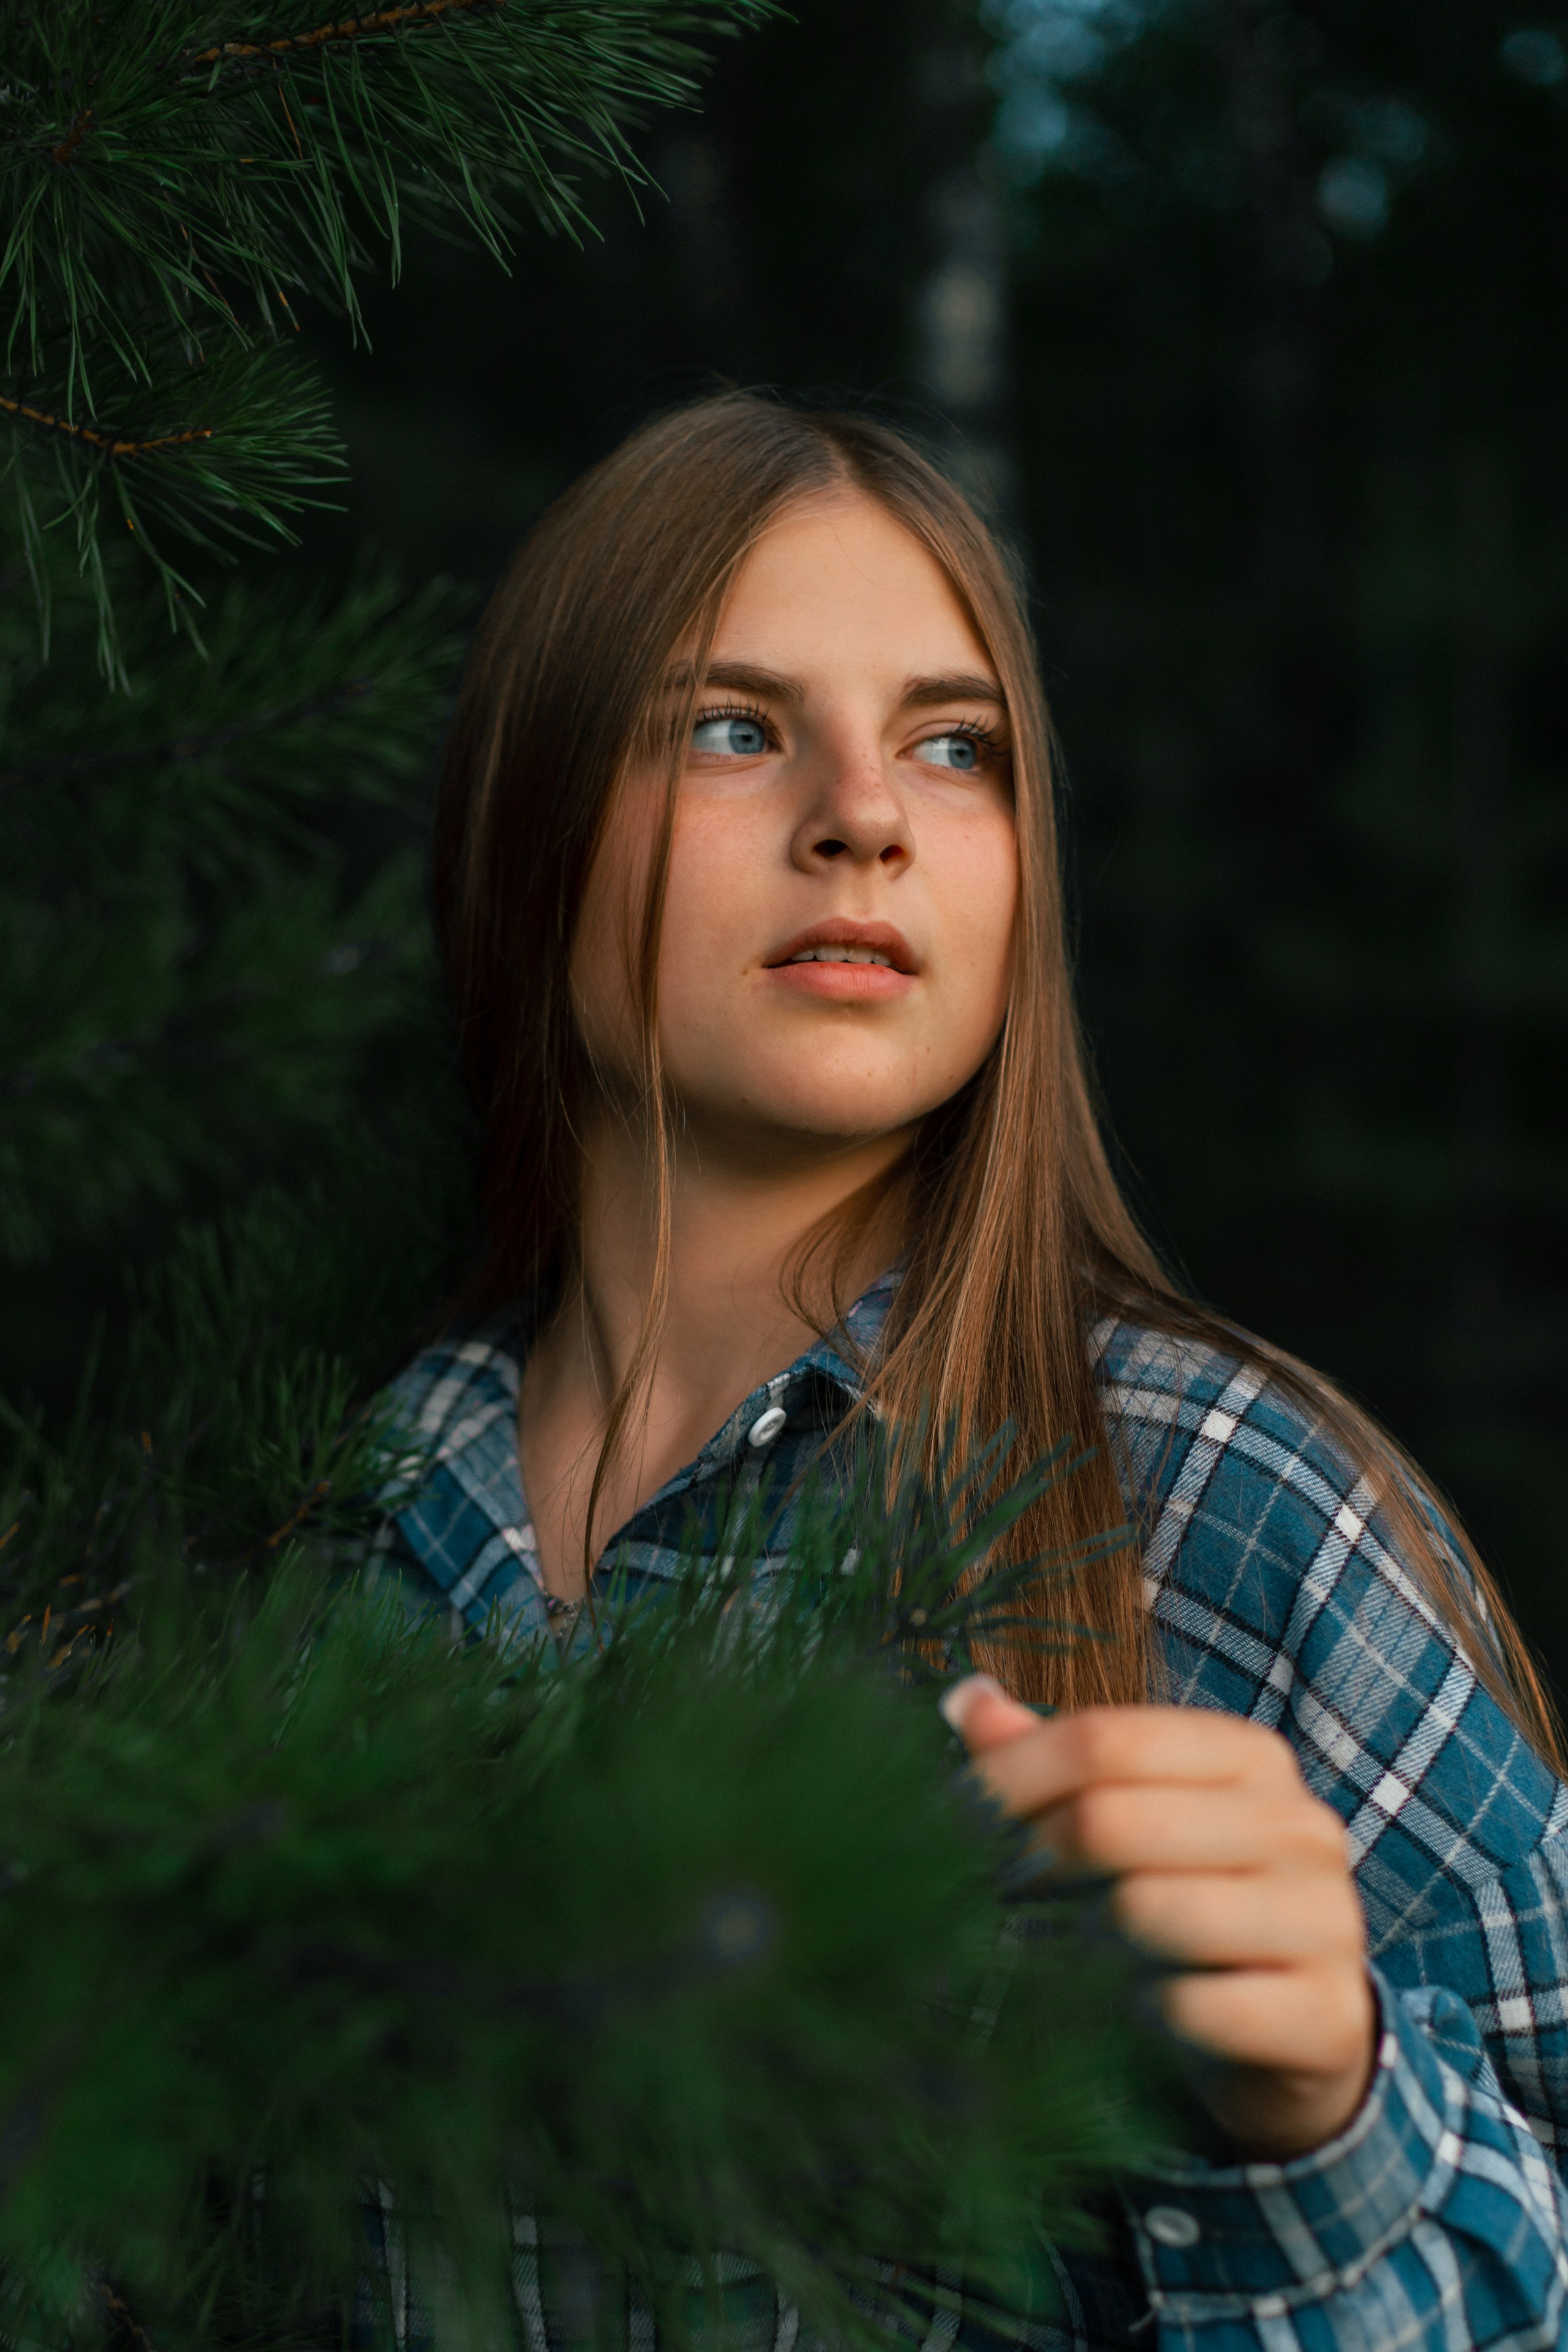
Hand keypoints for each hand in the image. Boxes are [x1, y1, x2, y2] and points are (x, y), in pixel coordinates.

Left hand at [943, 1681, 1376, 2160]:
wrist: (1303, 2035)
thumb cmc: (1193, 1904)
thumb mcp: (1136, 1820)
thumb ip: (1055, 1760)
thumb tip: (962, 1697)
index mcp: (1247, 1756)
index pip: (1101, 1738)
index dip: (1007, 1780)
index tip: (950, 1824)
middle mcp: (1298, 1824)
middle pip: (1111, 1820)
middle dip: (1029, 1862)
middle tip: (994, 1896)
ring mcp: (1324, 1919)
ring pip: (1143, 1911)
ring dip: (1088, 1945)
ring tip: (1081, 1955)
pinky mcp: (1326, 2015)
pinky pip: (1190, 2007)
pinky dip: (1145, 2016)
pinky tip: (1142, 2014)